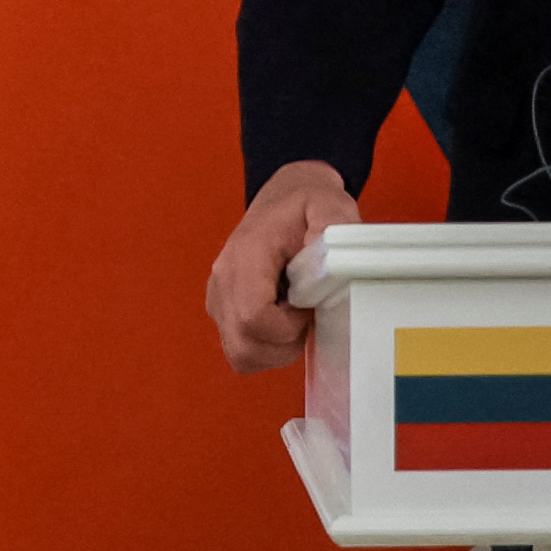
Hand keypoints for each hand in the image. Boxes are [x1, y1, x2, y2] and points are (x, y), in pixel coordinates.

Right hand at [208, 160, 355, 370]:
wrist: (285, 197)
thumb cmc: (308, 205)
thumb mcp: (330, 205)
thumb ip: (333, 226)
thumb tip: (329, 263)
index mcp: (246, 255)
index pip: (253, 317)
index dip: (290, 326)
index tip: (309, 305)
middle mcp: (222, 278)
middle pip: (244, 345)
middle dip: (284, 344)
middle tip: (305, 314)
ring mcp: (218, 296)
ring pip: (241, 354)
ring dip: (276, 349)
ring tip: (296, 316)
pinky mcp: (221, 308)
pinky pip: (240, 349)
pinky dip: (266, 347)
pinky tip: (284, 320)